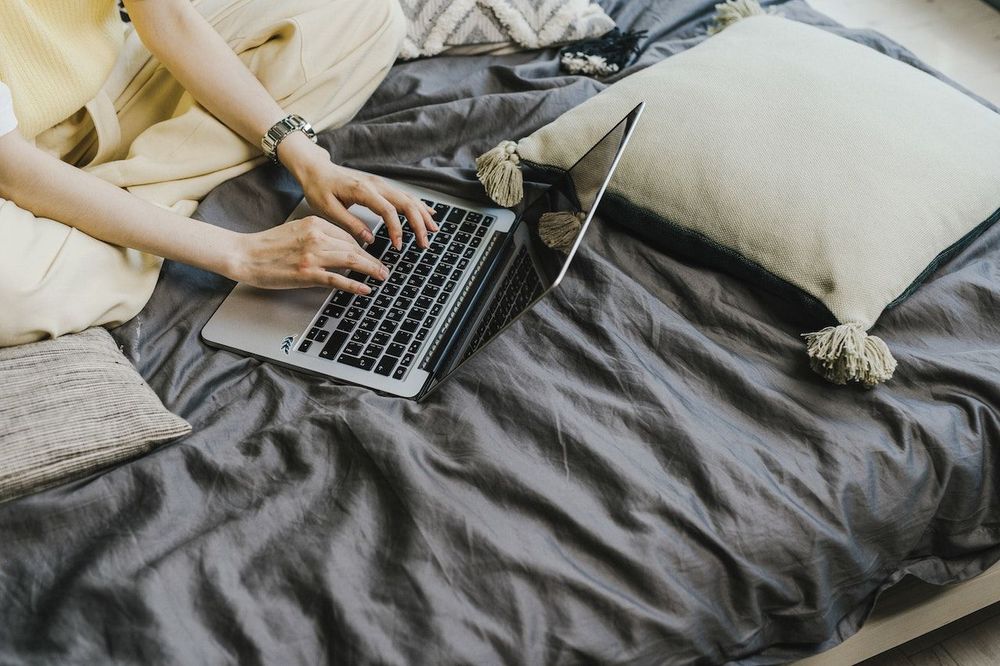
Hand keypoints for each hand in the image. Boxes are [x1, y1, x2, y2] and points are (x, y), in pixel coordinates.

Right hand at [229, 216, 387, 293]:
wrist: (244, 255)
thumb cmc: (268, 245)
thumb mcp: (296, 230)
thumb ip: (318, 236)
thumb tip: (339, 248)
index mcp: (314, 223)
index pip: (347, 236)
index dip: (363, 248)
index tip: (372, 256)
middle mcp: (316, 236)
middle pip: (354, 248)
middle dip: (373, 260)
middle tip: (384, 269)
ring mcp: (312, 255)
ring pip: (351, 260)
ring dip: (370, 270)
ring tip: (381, 277)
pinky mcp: (307, 273)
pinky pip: (337, 279)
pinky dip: (354, 284)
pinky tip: (365, 289)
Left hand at [280, 136, 437, 249]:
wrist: (316, 168)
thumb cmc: (318, 187)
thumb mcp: (327, 209)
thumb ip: (350, 224)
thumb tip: (369, 239)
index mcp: (363, 190)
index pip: (388, 210)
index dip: (397, 229)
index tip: (398, 245)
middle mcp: (376, 185)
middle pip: (405, 203)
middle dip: (418, 224)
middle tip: (424, 243)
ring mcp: (380, 184)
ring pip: (408, 198)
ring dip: (422, 215)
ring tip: (432, 231)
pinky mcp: (381, 186)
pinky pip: (404, 195)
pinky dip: (417, 205)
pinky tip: (428, 213)